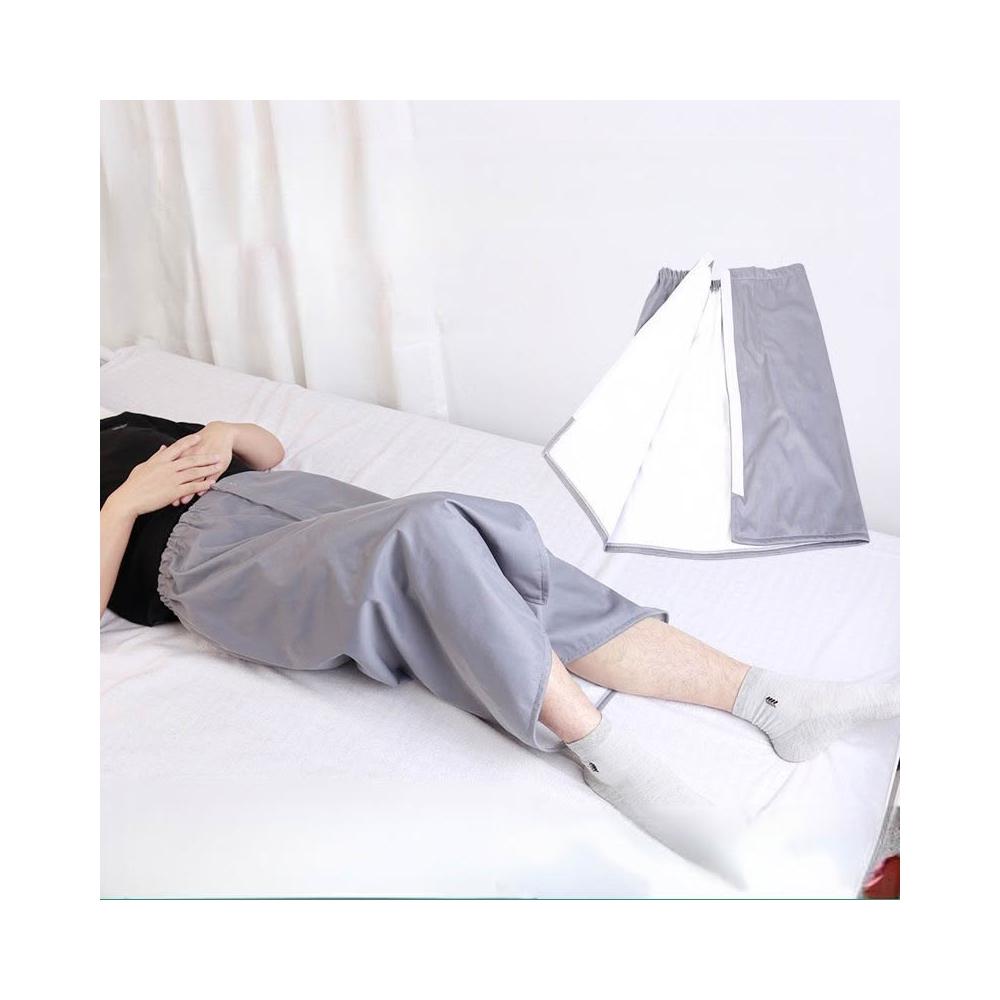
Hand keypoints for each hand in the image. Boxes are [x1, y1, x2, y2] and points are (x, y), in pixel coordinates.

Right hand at [110, 433, 225, 516]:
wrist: (128, 499)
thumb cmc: (134, 484)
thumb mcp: (144, 466)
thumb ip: (156, 456)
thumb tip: (163, 447)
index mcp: (160, 460)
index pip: (178, 447)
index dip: (190, 441)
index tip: (200, 436)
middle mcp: (167, 467)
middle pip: (191, 459)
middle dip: (206, 456)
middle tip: (218, 454)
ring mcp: (171, 479)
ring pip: (194, 472)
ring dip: (208, 469)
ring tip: (219, 467)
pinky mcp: (174, 492)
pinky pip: (192, 487)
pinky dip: (203, 485)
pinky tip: (211, 483)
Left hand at [170, 421, 234, 504]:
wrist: (220, 433)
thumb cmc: (203, 440)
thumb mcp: (187, 444)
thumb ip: (175, 451)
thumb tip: (162, 451)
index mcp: (184, 451)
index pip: (172, 467)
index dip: (165, 479)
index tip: (158, 490)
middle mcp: (194, 456)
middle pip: (183, 475)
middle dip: (175, 488)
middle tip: (169, 499)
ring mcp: (206, 462)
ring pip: (196, 478)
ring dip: (189, 491)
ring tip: (183, 500)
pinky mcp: (217, 466)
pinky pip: (210, 478)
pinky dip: (204, 486)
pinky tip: (200, 493)